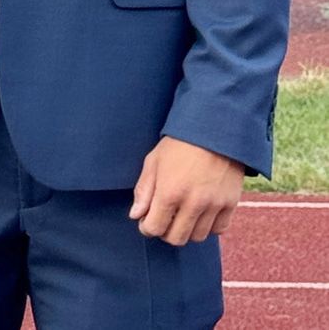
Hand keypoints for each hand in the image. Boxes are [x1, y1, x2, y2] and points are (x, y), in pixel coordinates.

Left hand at [130, 137, 245, 244]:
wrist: (213, 129)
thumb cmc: (179, 144)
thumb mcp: (154, 161)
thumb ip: (144, 190)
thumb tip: (136, 215)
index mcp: (169, 192)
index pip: (155, 227)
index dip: (147, 227)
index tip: (146, 222)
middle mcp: (192, 203)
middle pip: (176, 238)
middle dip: (165, 232)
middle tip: (164, 219)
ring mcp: (214, 205)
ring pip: (198, 237)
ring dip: (187, 230)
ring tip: (182, 214)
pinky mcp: (230, 204)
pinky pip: (219, 230)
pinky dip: (208, 227)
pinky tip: (201, 214)